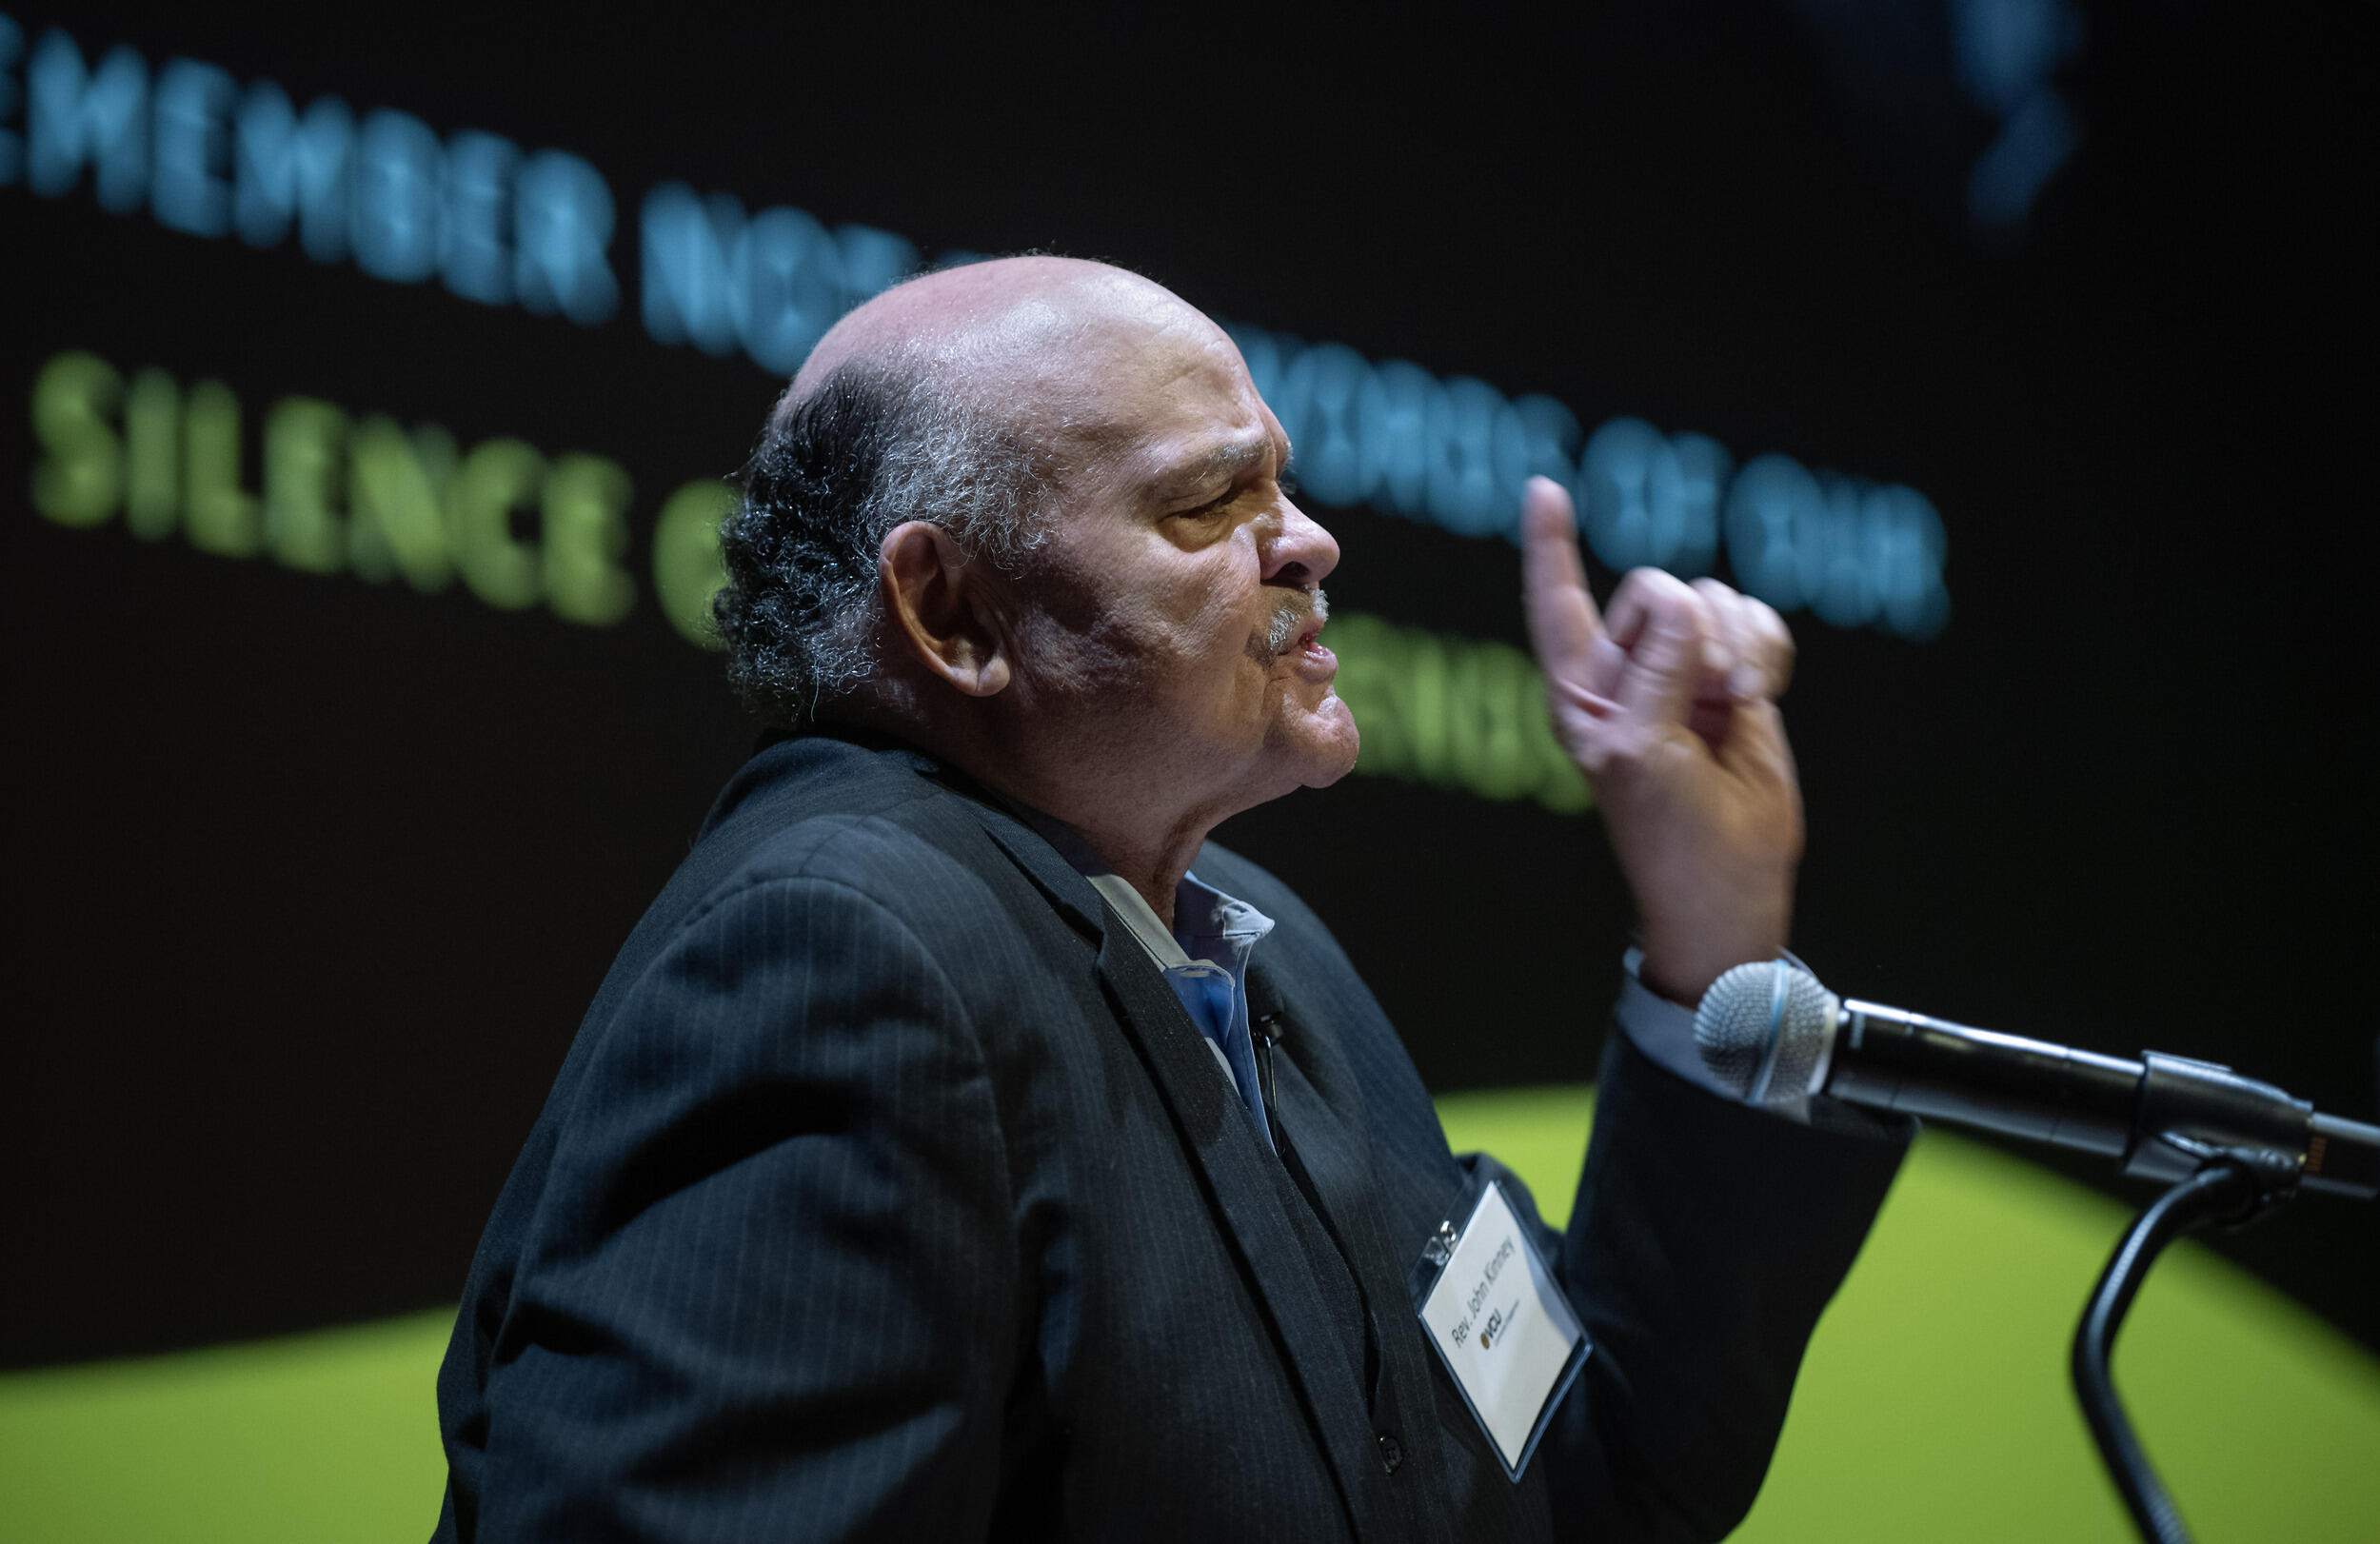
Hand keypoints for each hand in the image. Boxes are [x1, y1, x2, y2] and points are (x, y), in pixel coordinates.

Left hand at [1519, 476, 1802, 1005]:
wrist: (1736, 876)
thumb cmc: (1671, 831)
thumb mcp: (1645, 749)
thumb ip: (1658, 669)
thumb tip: (1683, 598)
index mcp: (1580, 691)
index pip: (1558, 604)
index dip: (1550, 547)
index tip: (1543, 489)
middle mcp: (1627, 672)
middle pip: (1655, 590)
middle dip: (1691, 630)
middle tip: (1706, 692)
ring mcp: (1683, 671)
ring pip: (1712, 598)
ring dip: (1736, 643)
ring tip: (1736, 701)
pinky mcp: (1737, 674)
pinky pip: (1756, 618)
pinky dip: (1769, 647)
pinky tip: (1761, 694)